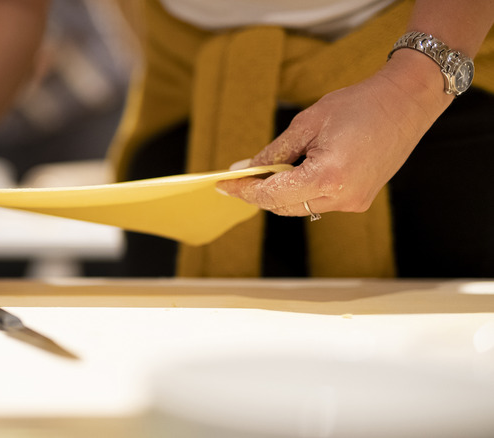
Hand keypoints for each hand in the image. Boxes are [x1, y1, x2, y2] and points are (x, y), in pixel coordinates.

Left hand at [217, 50, 452, 216]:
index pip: (272, 195)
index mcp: (327, 176)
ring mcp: (354, 202)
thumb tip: (244, 168)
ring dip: (281, 192)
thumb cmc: (359, 105)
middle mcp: (342, 197)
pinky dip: (302, 190)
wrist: (407, 103)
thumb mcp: (308, 123)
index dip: (245, 191)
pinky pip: (320, 202)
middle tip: (242, 176)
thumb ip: (274, 151)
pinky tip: (298, 170)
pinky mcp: (361, 200)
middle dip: (260, 193)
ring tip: (271, 168)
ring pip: (301, 207)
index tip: (224, 185)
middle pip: (284, 206)